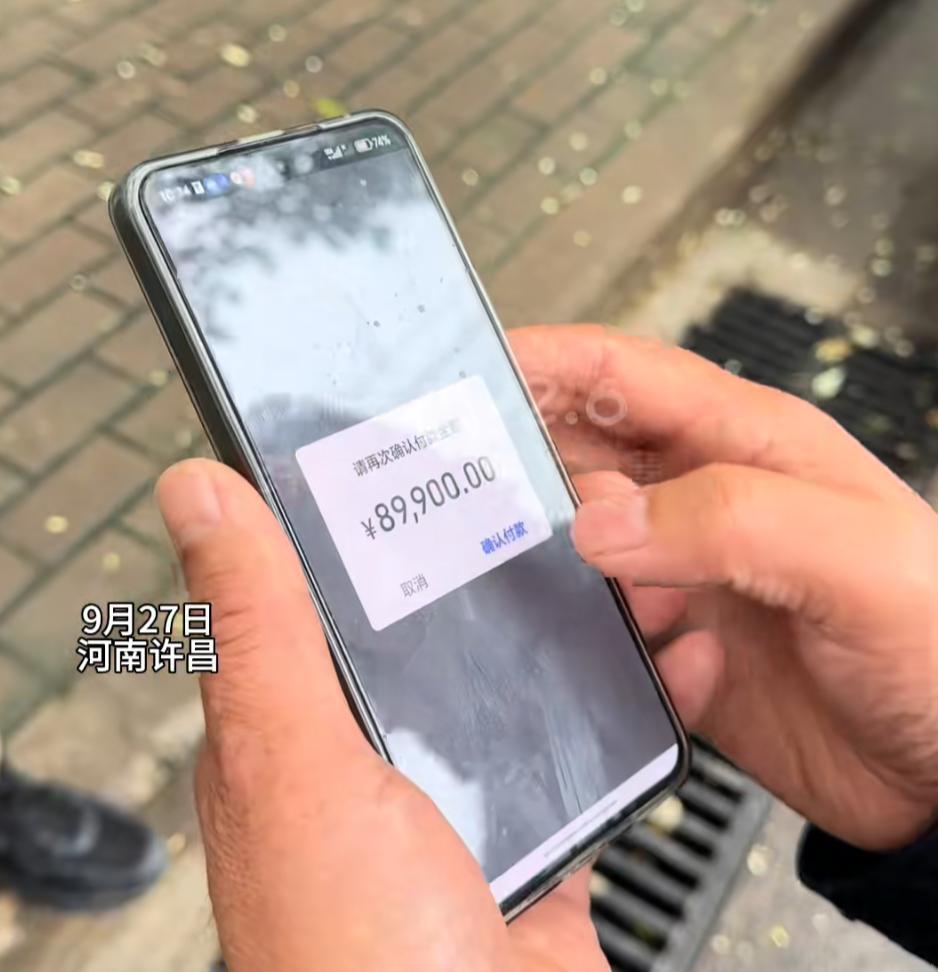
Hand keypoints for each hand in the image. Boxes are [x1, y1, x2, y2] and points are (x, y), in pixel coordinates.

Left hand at [157, 460, 608, 971]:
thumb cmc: (352, 953)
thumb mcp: (296, 761)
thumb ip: (256, 629)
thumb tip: (197, 493)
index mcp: (301, 712)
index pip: (318, 579)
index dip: (355, 506)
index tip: (408, 439)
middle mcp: (376, 741)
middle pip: (430, 616)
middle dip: (484, 552)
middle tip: (543, 483)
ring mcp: (459, 781)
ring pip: (512, 667)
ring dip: (563, 615)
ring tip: (613, 549)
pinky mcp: (531, 822)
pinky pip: (583, 735)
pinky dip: (629, 695)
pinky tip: (661, 658)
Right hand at [511, 323, 937, 850]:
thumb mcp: (852, 555)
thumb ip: (728, 519)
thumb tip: (599, 522)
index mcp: (745, 446)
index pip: (622, 375)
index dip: (545, 361)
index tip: (474, 370)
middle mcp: (703, 503)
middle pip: (581, 454)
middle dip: (520, 461)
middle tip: (464, 487)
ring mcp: (684, 576)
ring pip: (577, 547)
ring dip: (553, 566)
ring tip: (539, 585)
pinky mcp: (672, 647)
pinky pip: (602, 632)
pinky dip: (602, 647)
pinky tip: (651, 665)